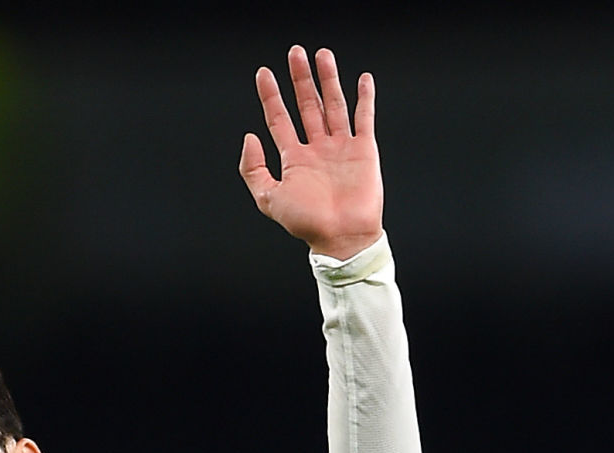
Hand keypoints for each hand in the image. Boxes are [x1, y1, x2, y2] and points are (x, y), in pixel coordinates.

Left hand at [239, 47, 382, 260]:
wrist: (341, 237)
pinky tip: (362, 79)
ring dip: (328, 79)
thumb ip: (254, 169)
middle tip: (295, 53)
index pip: (279, 118)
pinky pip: (363, 118)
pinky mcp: (364, 150)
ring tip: (321, 55)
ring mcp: (340, 147)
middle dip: (300, 79)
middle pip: (306, 104)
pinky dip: (364, 98)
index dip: (271, 96)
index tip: (264, 73)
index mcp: (294, 158)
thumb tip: (249, 137)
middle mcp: (317, 148)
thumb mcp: (268, 198)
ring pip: (333, 105)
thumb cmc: (307, 224)